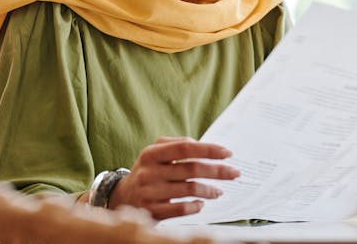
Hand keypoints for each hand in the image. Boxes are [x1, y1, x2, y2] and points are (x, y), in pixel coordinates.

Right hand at [108, 136, 239, 219]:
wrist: (122, 197)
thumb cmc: (148, 171)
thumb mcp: (155, 153)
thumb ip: (177, 145)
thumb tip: (204, 146)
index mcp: (152, 152)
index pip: (185, 147)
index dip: (208, 149)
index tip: (227, 153)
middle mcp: (149, 171)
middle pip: (191, 169)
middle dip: (217, 171)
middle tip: (234, 173)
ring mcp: (150, 192)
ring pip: (189, 190)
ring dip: (209, 190)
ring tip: (219, 191)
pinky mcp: (151, 211)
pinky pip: (180, 209)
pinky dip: (195, 207)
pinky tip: (202, 204)